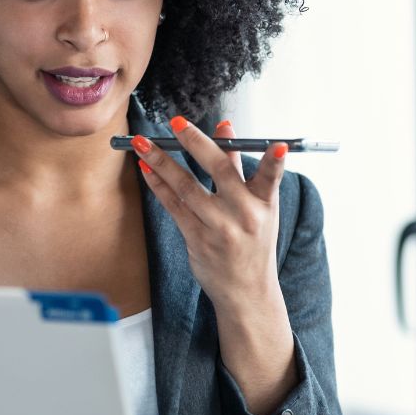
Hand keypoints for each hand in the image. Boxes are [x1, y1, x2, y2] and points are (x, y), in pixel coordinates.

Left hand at [132, 117, 287, 311]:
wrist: (246, 290)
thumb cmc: (252, 242)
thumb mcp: (259, 207)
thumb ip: (241, 167)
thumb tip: (225, 128)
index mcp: (265, 203)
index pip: (271, 175)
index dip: (274, 159)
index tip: (274, 142)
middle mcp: (244, 214)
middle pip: (218, 171)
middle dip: (195, 143)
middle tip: (176, 123)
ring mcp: (219, 228)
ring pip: (186, 187)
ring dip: (161, 161)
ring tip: (141, 143)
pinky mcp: (197, 239)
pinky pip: (173, 206)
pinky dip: (158, 185)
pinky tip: (145, 168)